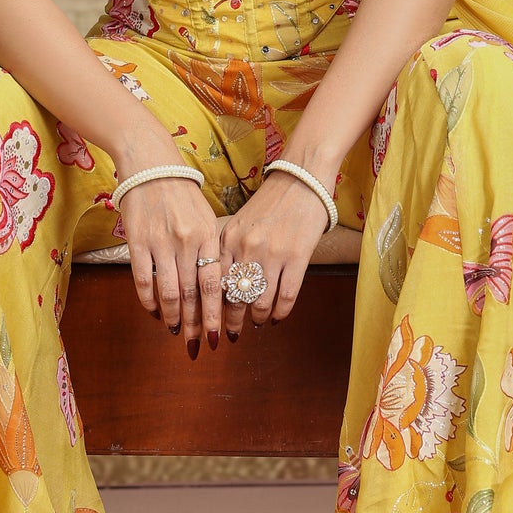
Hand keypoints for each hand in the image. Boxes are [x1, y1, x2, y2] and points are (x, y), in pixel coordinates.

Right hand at [114, 171, 223, 353]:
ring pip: (169, 292)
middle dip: (195, 325)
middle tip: (196, 346)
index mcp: (207, 235)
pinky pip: (143, 280)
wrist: (150, 162)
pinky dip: (149, 301)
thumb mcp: (205, 216)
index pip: (214, 284)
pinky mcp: (137, 241)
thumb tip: (216, 286)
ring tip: (174, 331)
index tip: (218, 337)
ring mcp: (160, 241)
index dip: (215, 314)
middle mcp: (186, 240)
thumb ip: (210, 249)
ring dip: (172, 317)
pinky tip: (154, 312)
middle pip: (192, 294)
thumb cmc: (181, 192)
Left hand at [216, 168, 330, 338]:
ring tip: (259, 321)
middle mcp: (246, 248)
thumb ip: (230, 251)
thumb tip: (224, 287)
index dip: (211, 308)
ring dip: (258, 317)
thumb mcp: (240, 223)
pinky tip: (278, 316)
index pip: (213, 283)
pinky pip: (286, 297)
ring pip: (260, 302)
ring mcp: (272, 254)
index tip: (211, 321)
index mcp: (228, 239)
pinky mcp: (297, 258)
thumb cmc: (270, 202)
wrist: (301, 178)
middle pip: (234, 298)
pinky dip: (281, 312)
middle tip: (232, 333)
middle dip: (232, 321)